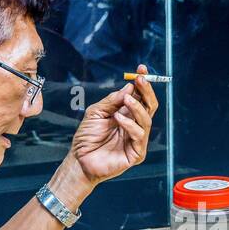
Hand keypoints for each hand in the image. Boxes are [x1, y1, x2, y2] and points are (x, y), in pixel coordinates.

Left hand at [71, 64, 158, 183]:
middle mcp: (135, 125)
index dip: (142, 83)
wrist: (79, 160)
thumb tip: (129, 87)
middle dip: (146, 91)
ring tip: (127, 100)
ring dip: (137, 107)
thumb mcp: (96, 112)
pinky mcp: (136, 153)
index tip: (141, 69)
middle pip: (149, 106)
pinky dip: (130, 125)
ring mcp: (137, 139)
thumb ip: (112, 100)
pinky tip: (118, 119)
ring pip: (147, 120)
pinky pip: (139, 135)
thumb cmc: (87, 137)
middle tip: (141, 79)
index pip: (140, 97)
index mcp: (127, 114)